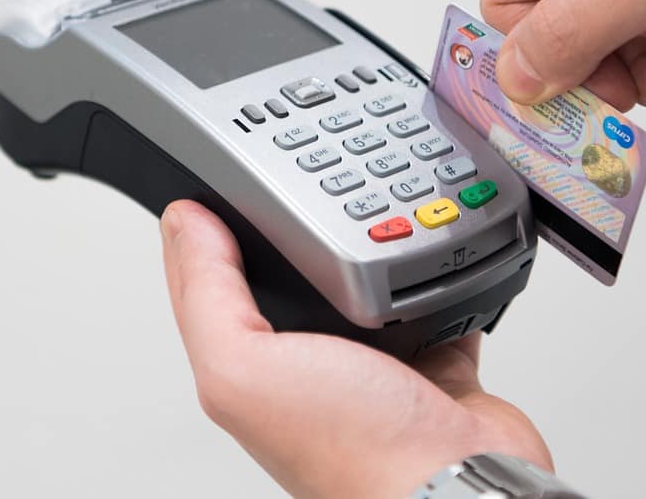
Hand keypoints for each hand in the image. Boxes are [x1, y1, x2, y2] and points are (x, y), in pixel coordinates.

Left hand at [160, 200, 550, 498]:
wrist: (461, 484)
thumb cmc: (355, 451)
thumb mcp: (246, 367)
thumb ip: (209, 296)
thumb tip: (183, 225)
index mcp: (252, 368)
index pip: (208, 284)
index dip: (202, 230)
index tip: (211, 180)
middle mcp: (308, 366)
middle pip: (286, 274)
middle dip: (288, 228)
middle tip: (290, 177)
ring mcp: (372, 362)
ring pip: (357, 279)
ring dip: (359, 243)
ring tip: (355, 199)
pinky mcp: (431, 359)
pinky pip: (425, 297)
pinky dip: (429, 271)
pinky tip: (426, 245)